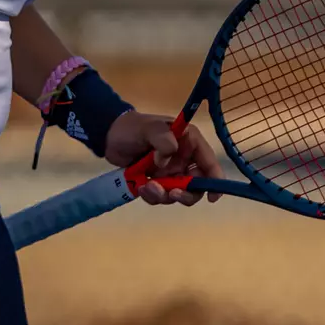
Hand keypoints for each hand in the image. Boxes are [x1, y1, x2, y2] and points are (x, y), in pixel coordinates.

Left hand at [103, 111, 224, 205]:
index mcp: (189, 142)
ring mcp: (170, 172)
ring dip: (164, 195)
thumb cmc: (132, 127)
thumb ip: (161, 138)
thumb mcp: (148, 128)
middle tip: (172, 194)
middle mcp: (183, 159)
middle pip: (196, 184)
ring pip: (177, 193)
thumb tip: (168, 157)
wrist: (110, 136)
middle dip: (185, 193)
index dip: (215, 180)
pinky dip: (152, 196)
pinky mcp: (157, 182)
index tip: (212, 197)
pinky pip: (160, 196)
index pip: (208, 162)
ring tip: (147, 187)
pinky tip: (140, 187)